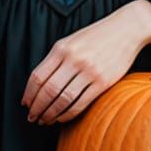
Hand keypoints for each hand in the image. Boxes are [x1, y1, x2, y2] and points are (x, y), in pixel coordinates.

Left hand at [21, 2, 150, 124]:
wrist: (125, 29)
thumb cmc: (95, 37)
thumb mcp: (71, 41)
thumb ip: (56, 59)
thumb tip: (39, 84)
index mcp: (61, 48)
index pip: (38, 76)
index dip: (29, 93)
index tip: (25, 104)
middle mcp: (73, 59)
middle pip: (48, 90)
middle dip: (37, 108)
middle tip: (33, 118)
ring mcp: (89, 70)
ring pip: (63, 99)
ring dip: (51, 114)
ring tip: (46, 120)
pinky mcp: (103, 82)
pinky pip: (81, 103)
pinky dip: (68, 114)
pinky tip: (62, 118)